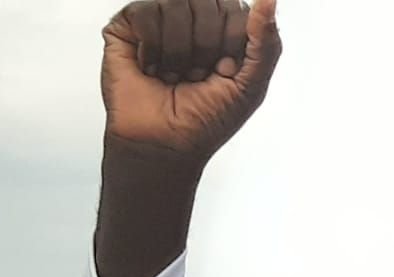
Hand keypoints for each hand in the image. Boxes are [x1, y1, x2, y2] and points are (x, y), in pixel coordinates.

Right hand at [101, 0, 281, 162]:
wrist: (164, 144)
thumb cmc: (206, 121)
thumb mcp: (251, 86)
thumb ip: (266, 43)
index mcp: (224, 30)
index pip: (235, 9)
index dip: (231, 43)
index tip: (225, 72)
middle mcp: (191, 19)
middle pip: (206, 2)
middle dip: (206, 47)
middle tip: (196, 74)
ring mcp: (159, 18)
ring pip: (175, 3)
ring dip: (178, 51)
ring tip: (173, 74)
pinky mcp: (127, 24)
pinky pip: (145, 12)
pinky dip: (152, 49)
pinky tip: (150, 67)